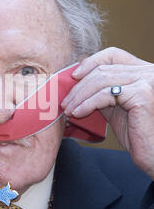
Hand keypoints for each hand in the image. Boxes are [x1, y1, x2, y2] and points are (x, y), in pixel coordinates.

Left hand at [61, 47, 153, 179]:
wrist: (151, 153)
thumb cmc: (135, 133)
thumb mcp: (115, 106)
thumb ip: (102, 91)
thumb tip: (77, 79)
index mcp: (142, 71)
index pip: (113, 55)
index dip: (91, 62)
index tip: (73, 76)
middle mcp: (148, 71)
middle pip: (103, 69)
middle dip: (79, 86)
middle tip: (65, 102)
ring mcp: (147, 80)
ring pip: (101, 81)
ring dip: (79, 96)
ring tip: (68, 110)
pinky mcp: (142, 94)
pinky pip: (105, 94)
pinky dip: (87, 103)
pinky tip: (78, 113)